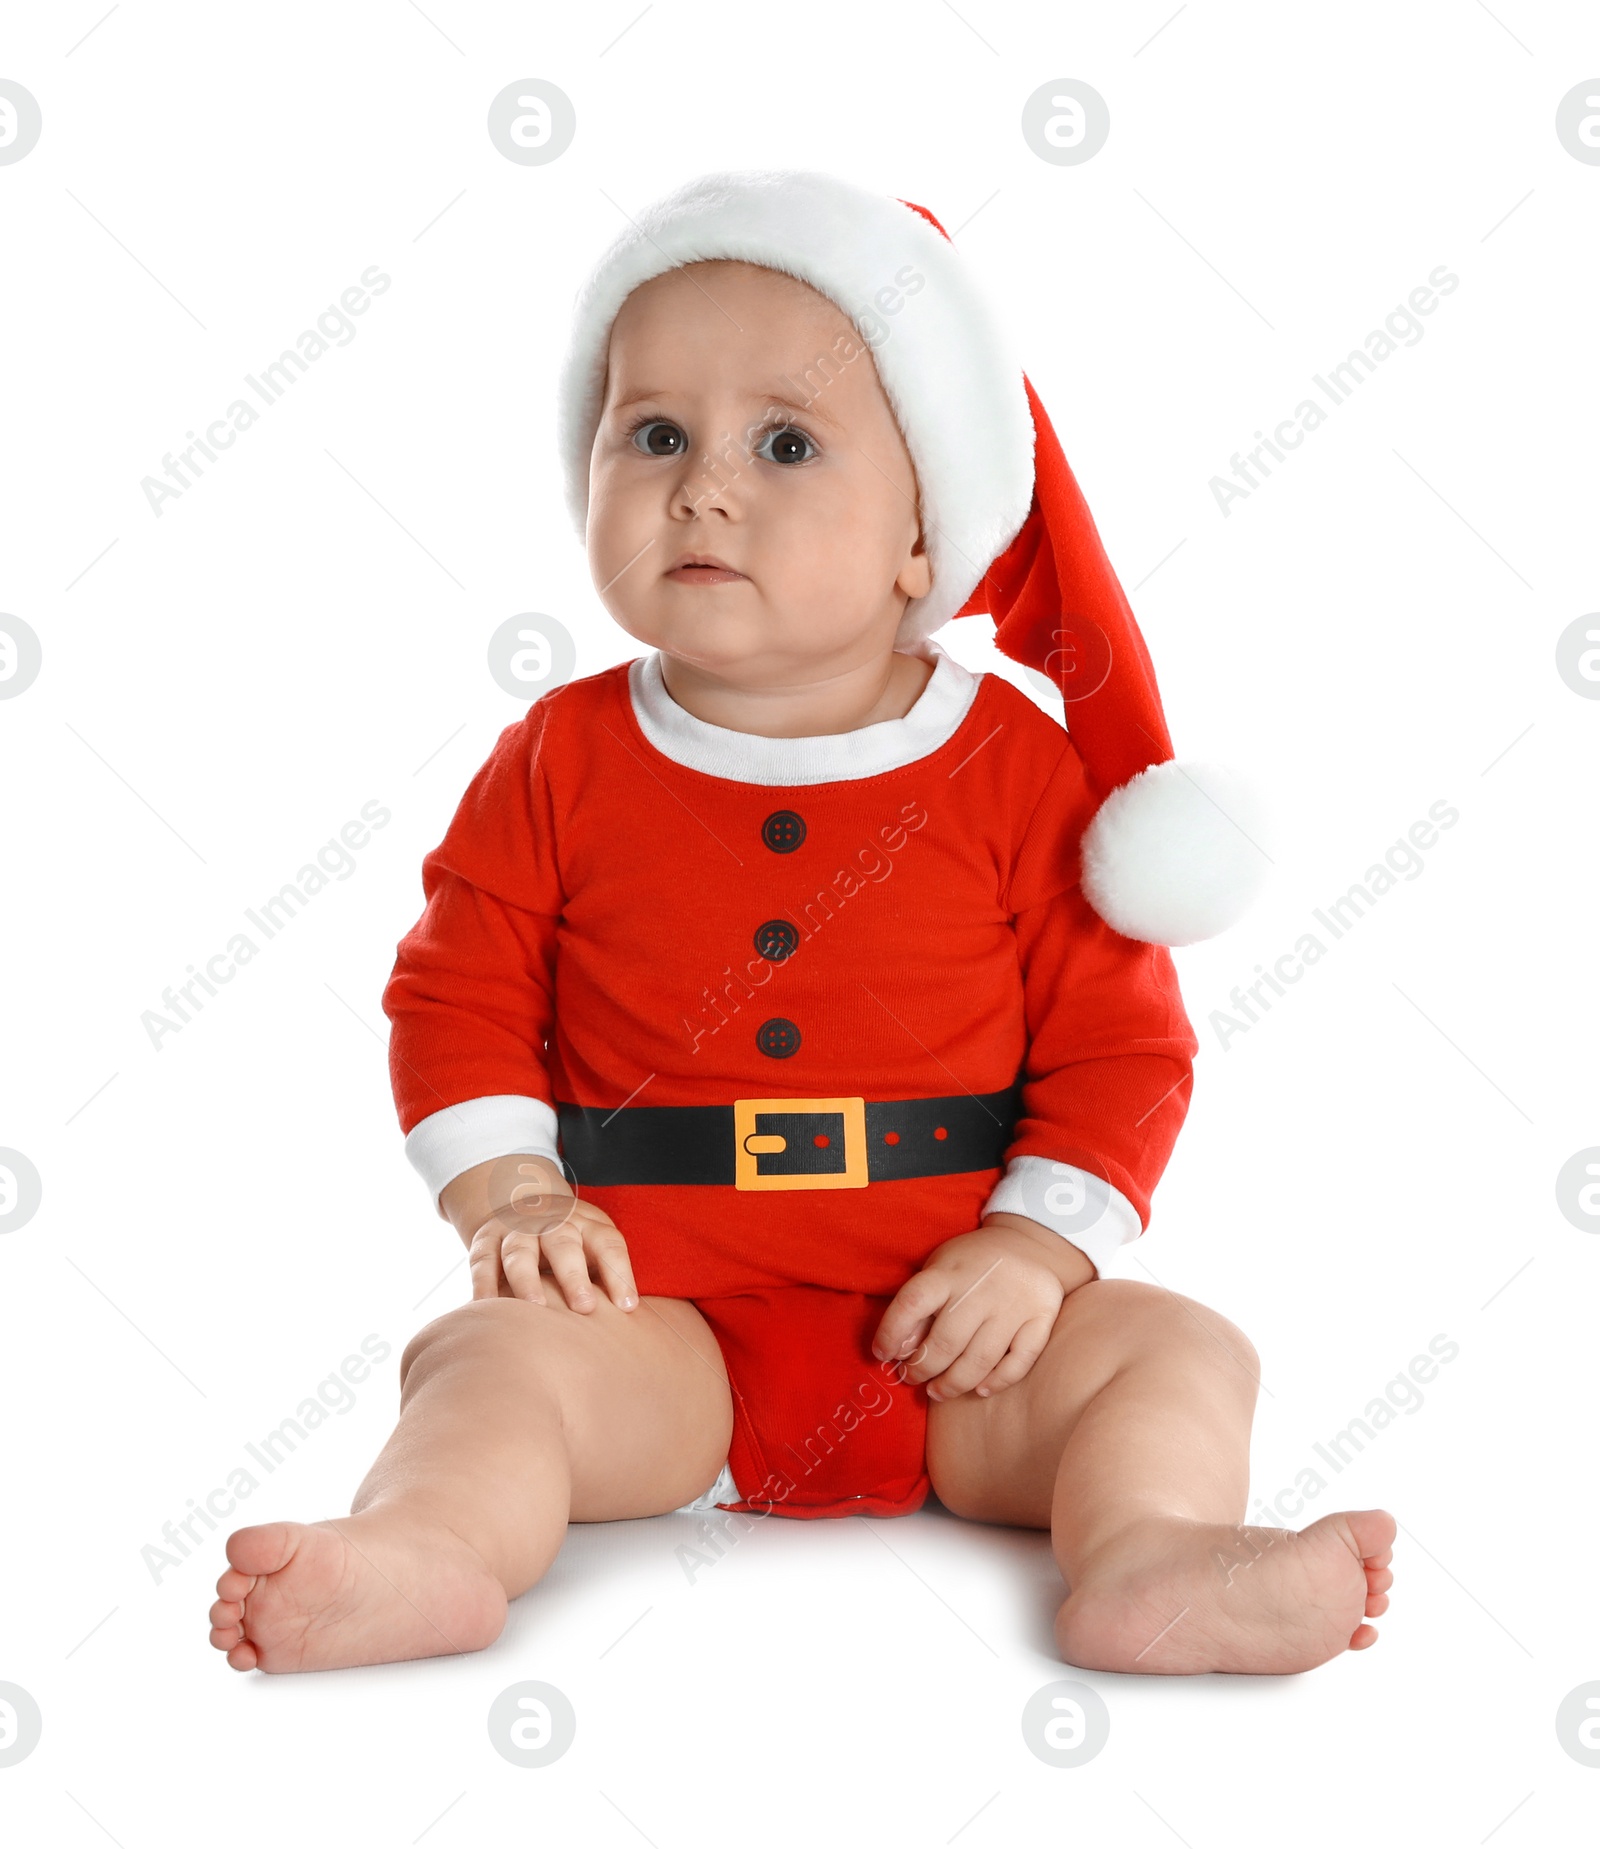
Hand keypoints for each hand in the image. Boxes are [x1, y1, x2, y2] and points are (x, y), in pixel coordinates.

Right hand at [452, 1158, 639, 1309]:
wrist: (520, 1201)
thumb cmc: (570, 1239)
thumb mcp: (591, 1242)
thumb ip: (604, 1272)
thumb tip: (627, 1317)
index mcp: (586, 1223)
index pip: (608, 1244)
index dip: (619, 1274)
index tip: (628, 1307)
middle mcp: (551, 1222)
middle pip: (564, 1245)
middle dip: (573, 1275)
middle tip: (584, 1307)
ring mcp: (516, 1230)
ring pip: (520, 1252)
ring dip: (527, 1280)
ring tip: (536, 1308)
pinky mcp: (486, 1240)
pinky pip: (482, 1262)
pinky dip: (483, 1286)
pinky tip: (486, 1310)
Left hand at [871, 1216, 1093, 1401]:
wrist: (1029, 1244)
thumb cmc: (971, 1265)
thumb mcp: (940, 1270)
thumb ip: (921, 1309)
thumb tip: (900, 1352)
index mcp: (948, 1272)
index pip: (912, 1303)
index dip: (891, 1333)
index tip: (881, 1354)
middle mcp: (981, 1287)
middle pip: (946, 1342)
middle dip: (923, 1369)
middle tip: (912, 1379)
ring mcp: (1015, 1304)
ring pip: (981, 1359)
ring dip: (954, 1383)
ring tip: (937, 1391)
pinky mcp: (1042, 1317)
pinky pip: (1020, 1361)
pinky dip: (998, 1381)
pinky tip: (979, 1389)